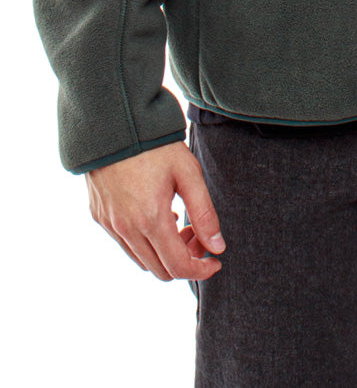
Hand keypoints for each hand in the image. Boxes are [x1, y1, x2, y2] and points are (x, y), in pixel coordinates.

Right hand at [86, 139, 226, 280]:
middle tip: (198, 235)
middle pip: (160, 270)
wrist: (114, 124)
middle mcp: (126, 229)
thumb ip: (204, 212)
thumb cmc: (156, 146)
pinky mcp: (100, 217)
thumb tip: (217, 247)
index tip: (215, 260)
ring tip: (180, 223)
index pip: (178, 267)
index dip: (201, 270)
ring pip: (142, 261)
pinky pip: (125, 245)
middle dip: (185, 260)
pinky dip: (145, 242)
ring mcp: (110, 224)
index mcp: (150, 219)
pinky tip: (158, 215)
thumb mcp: (188, 173)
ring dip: (165, 253)